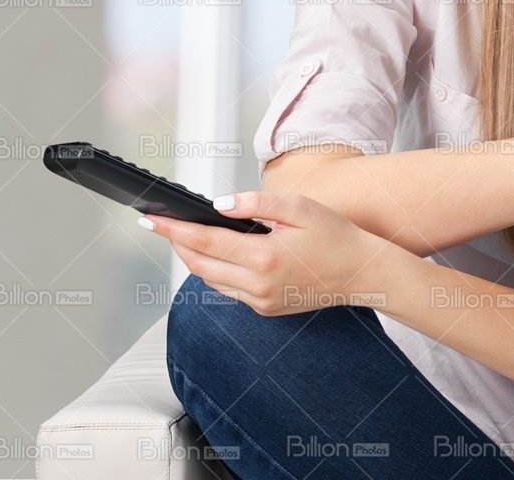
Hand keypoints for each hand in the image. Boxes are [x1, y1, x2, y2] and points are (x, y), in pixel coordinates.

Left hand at [140, 192, 402, 315]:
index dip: (173, 229)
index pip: (205, 241)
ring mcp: (261, 301)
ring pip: (212, 280)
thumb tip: (219, 205)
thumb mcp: (301, 207)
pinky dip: (218, 272)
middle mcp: (257, 285)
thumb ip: (257, 203)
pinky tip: (221, 256)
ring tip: (189, 236)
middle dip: (178, 245)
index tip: (150, 220)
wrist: (363, 274)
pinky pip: (230, 290)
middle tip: (162, 226)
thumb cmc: (337, 236)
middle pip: (199, 265)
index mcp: (264, 257)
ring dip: (196, 259)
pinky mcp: (266, 309)